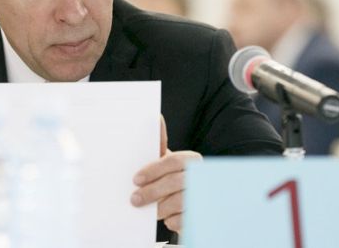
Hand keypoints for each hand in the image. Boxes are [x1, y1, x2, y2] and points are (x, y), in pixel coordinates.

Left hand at [130, 116, 201, 233]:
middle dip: (152, 192)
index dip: (154, 170)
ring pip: (180, 201)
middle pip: (175, 182)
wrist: (189, 202)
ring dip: (160, 208)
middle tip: (135, 199)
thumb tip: (156, 117)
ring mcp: (204, 195)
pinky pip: (185, 219)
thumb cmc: (171, 177)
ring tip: (150, 210)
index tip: (136, 179)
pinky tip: (167, 218)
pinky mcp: (203, 214)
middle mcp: (201, 175)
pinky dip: (172, 220)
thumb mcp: (164, 161)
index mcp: (191, 160)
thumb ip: (159, 143)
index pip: (174, 161)